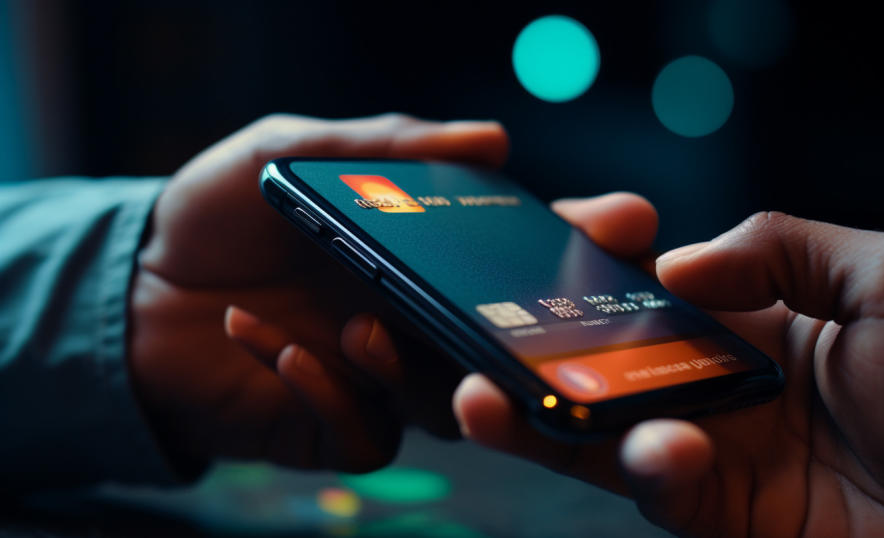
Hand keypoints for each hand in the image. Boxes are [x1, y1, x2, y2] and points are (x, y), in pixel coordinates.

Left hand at [128, 113, 507, 472]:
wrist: (129, 285)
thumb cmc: (213, 217)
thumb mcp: (289, 153)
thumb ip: (384, 144)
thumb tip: (493, 139)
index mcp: (403, 264)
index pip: (484, 283)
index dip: (509, 279)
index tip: (509, 255)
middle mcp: (396, 325)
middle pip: (475, 354)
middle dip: (473, 337)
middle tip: (448, 306)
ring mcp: (363, 380)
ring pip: (431, 406)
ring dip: (399, 369)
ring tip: (355, 328)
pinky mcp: (323, 426)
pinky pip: (364, 436)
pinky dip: (333, 395)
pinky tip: (283, 350)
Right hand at [355, 198, 883, 535]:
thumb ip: (786, 244)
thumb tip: (677, 264)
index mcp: (746, 318)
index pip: (644, 280)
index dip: (590, 259)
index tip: (549, 234)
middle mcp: (712, 381)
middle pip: (595, 354)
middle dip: (523, 341)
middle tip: (465, 327)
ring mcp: (706, 449)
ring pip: (592, 427)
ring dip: (533, 413)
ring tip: (486, 398)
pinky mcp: (712, 515)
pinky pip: (653, 488)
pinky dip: (645, 468)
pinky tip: (662, 452)